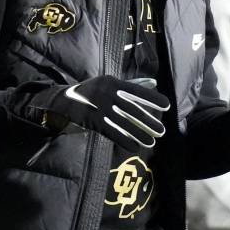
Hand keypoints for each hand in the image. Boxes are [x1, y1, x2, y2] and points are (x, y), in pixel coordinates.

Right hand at [33, 76, 169, 150]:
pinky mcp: (93, 121)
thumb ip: (131, 84)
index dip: (151, 98)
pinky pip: (111, 132)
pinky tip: (134, 147)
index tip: (166, 105)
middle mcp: (106, 94)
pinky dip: (124, 140)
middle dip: (147, 121)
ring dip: (139, 134)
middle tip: (161, 131)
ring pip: (123, 123)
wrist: (62, 101)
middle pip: (131, 110)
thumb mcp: (109, 83)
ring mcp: (99, 108)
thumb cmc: (91, 91)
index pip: (135, 90)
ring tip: (152, 142)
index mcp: (112, 82)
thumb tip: (154, 82)